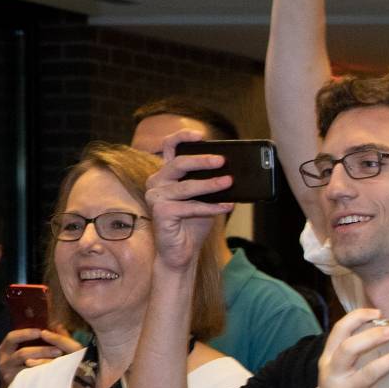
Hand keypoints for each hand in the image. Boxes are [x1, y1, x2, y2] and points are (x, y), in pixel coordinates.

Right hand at [0, 327, 79, 387]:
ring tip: (60, 361)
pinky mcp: (17, 385)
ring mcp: (10, 375)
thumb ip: (46, 338)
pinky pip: (32, 379)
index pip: (12, 338)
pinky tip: (55, 373)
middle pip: (22, 354)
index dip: (25, 334)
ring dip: (46, 363)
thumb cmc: (29, 365)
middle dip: (42, 351)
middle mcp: (4, 362)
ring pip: (28, 367)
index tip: (40, 332)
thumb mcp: (33, 350)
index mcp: (6, 350)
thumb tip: (59, 326)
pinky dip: (44, 374)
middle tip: (59, 350)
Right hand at [146, 132, 234, 270]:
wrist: (182, 251)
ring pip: (186, 186)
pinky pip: (191, 207)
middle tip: (222, 161)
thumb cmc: (192, 223)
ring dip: (211, 184)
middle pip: (178, 164)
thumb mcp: (205, 199)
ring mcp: (156, 197)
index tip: (201, 135)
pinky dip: (211, 207)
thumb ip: (211, 185)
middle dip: (202, 160)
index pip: (169, 149)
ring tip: (229, 182)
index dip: (182, 138)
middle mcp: (156, 182)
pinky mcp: (161, 212)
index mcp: (166, 175)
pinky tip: (227, 206)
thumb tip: (232, 174)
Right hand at [317, 307, 388, 387]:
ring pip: (370, 373)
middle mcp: (336, 373)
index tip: (377, 313)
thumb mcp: (339, 367)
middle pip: (349, 349)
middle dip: (372, 337)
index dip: (357, 318)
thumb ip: (356, 351)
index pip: (339, 331)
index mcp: (329, 358)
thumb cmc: (342, 385)